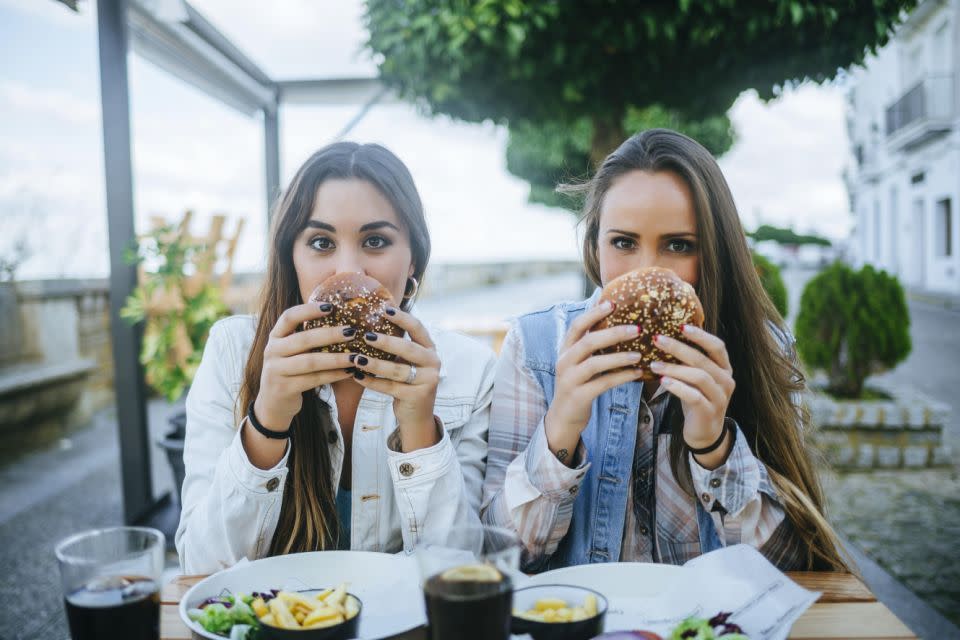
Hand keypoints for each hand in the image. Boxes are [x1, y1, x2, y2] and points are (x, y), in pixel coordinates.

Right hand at [253, 301, 353, 431]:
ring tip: (356, 356)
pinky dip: (333, 375)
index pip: (289, 317)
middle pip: (304, 339)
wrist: (273, 403)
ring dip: (336, 358)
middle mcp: (272, 351)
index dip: (309, 310)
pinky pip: (313, 379)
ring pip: (310, 362)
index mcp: (275, 337)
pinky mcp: (284, 388)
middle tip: (352, 331)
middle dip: (330, 335)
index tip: (331, 306)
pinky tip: (348, 372)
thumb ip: (307, 338)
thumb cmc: (291, 371)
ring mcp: (275, 370)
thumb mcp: (292, 352)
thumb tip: (343, 321)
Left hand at [350, 306, 441, 451]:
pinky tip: (356, 376)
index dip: (402, 318)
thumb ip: (397, 346)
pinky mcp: (417, 396)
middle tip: (365, 335)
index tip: (384, 309)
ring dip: (374, 364)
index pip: (418, 328)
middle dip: (386, 341)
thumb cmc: (407, 382)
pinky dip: (371, 382)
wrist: (417, 415)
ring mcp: (427, 381)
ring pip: (397, 370)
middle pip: (407, 349)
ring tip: (356, 358)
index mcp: (430, 349)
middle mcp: (433, 363)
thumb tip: (370, 323)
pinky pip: (390, 387)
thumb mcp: (407, 362)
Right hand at [543, 301, 645, 464]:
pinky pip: (603, 383)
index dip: (593, 313)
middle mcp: (564, 361)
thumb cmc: (578, 384)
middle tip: (637, 329)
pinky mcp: (579, 396)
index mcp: (565, 349)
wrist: (563, 417)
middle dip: (613, 333)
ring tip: (640, 354)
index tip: (613, 303)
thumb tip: (617, 322)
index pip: (577, 326)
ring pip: (595, 363)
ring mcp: (570, 379)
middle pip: (588, 341)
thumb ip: (591, 345)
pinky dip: (622, 377)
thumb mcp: (579, 363)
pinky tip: (638, 373)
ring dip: (619, 357)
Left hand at [651, 324, 735, 466]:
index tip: (681, 326)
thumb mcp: (695, 378)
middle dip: (678, 348)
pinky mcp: (709, 411)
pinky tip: (663, 382)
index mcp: (724, 368)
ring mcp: (720, 397)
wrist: (705, 432)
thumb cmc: (697, 399)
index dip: (700, 335)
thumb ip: (688, 361)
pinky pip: (694, 396)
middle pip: (703, 359)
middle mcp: (726, 380)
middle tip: (657, 339)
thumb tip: (663, 337)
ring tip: (653, 364)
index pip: (717, 346)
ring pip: (698, 377)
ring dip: (674, 368)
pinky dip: (677, 387)